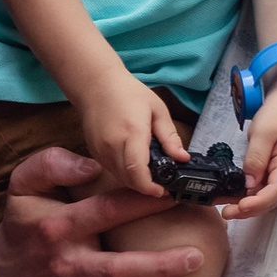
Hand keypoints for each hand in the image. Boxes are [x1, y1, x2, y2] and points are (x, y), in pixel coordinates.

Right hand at [0, 146, 206, 276]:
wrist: (4, 265)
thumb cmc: (29, 216)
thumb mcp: (27, 182)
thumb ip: (53, 164)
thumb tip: (91, 165)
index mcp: (60, 227)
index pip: (106, 212)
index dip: (142, 203)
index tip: (176, 195)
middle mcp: (66, 266)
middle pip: (116, 270)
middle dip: (159, 266)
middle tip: (197, 257)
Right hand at [77, 72, 180, 197]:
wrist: (95, 85)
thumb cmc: (129, 93)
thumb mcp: (157, 109)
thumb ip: (169, 136)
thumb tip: (182, 158)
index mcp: (132, 132)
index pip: (138, 171)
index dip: (150, 187)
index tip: (162, 190)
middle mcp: (113, 145)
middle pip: (129, 180)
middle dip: (146, 186)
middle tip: (161, 182)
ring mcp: (100, 150)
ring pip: (120, 178)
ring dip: (136, 180)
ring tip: (149, 171)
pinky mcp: (94, 152)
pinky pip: (111, 170)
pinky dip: (125, 172)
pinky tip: (133, 162)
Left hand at [233, 75, 276, 219]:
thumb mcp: (264, 132)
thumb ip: (256, 158)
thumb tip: (248, 184)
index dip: (258, 203)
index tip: (240, 207)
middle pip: (271, 200)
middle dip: (250, 209)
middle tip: (226, 213)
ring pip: (266, 197)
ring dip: (247, 205)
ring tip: (225, 209)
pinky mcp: (274, 172)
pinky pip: (262, 189)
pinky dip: (248, 195)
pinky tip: (232, 197)